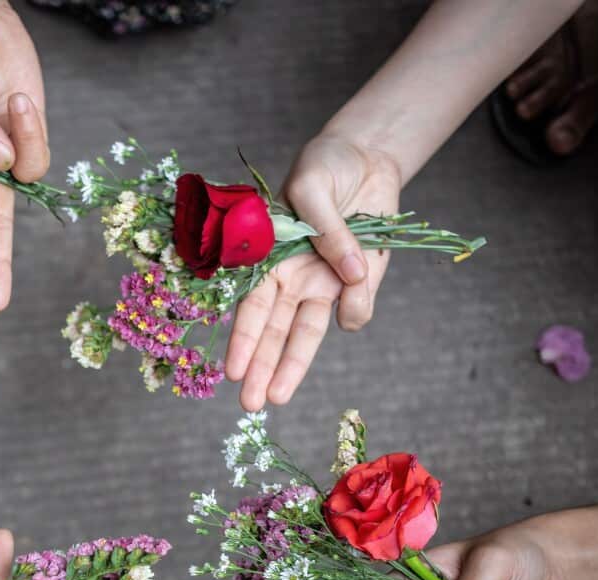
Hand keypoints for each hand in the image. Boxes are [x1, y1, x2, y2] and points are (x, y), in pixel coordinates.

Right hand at [225, 134, 399, 410]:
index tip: (231, 370)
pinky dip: (357, 304)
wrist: (366, 158)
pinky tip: (354, 278)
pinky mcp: (357, 285)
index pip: (251, 306)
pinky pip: (355, 310)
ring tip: (276, 397)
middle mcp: (292, 280)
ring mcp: (324, 286)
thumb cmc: (324, 168)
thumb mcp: (312, 187)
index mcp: (269, 258)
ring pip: (305, 337)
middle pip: (273, 333)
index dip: (242, 338)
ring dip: (291, 368)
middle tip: (249, 404)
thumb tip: (346, 274)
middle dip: (260, 368)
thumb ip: (326, 230)